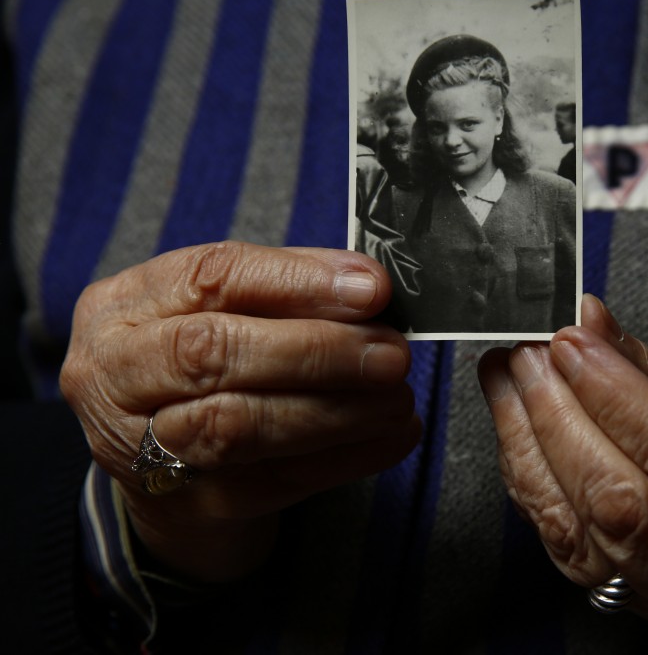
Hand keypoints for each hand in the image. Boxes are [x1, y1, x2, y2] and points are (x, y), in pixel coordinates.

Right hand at [61, 242, 419, 581]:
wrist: (161, 463)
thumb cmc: (201, 365)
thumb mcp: (220, 311)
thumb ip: (287, 290)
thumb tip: (369, 285)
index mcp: (121, 308)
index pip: (209, 278)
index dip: (298, 282)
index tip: (371, 289)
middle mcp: (113, 376)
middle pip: (212, 353)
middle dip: (317, 351)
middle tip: (390, 353)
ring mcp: (141, 449)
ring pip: (240, 425)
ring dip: (336, 409)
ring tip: (398, 397)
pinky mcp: (192, 504)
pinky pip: (278, 481)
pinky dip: (349, 455)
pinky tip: (394, 435)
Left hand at [477, 295, 647, 638]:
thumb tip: (588, 323)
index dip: (618, 398)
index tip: (571, 342)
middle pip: (625, 508)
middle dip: (562, 419)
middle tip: (529, 354)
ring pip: (583, 537)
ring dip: (531, 449)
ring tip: (508, 380)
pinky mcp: (639, 604)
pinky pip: (567, 549)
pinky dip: (534, 484)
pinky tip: (516, 429)